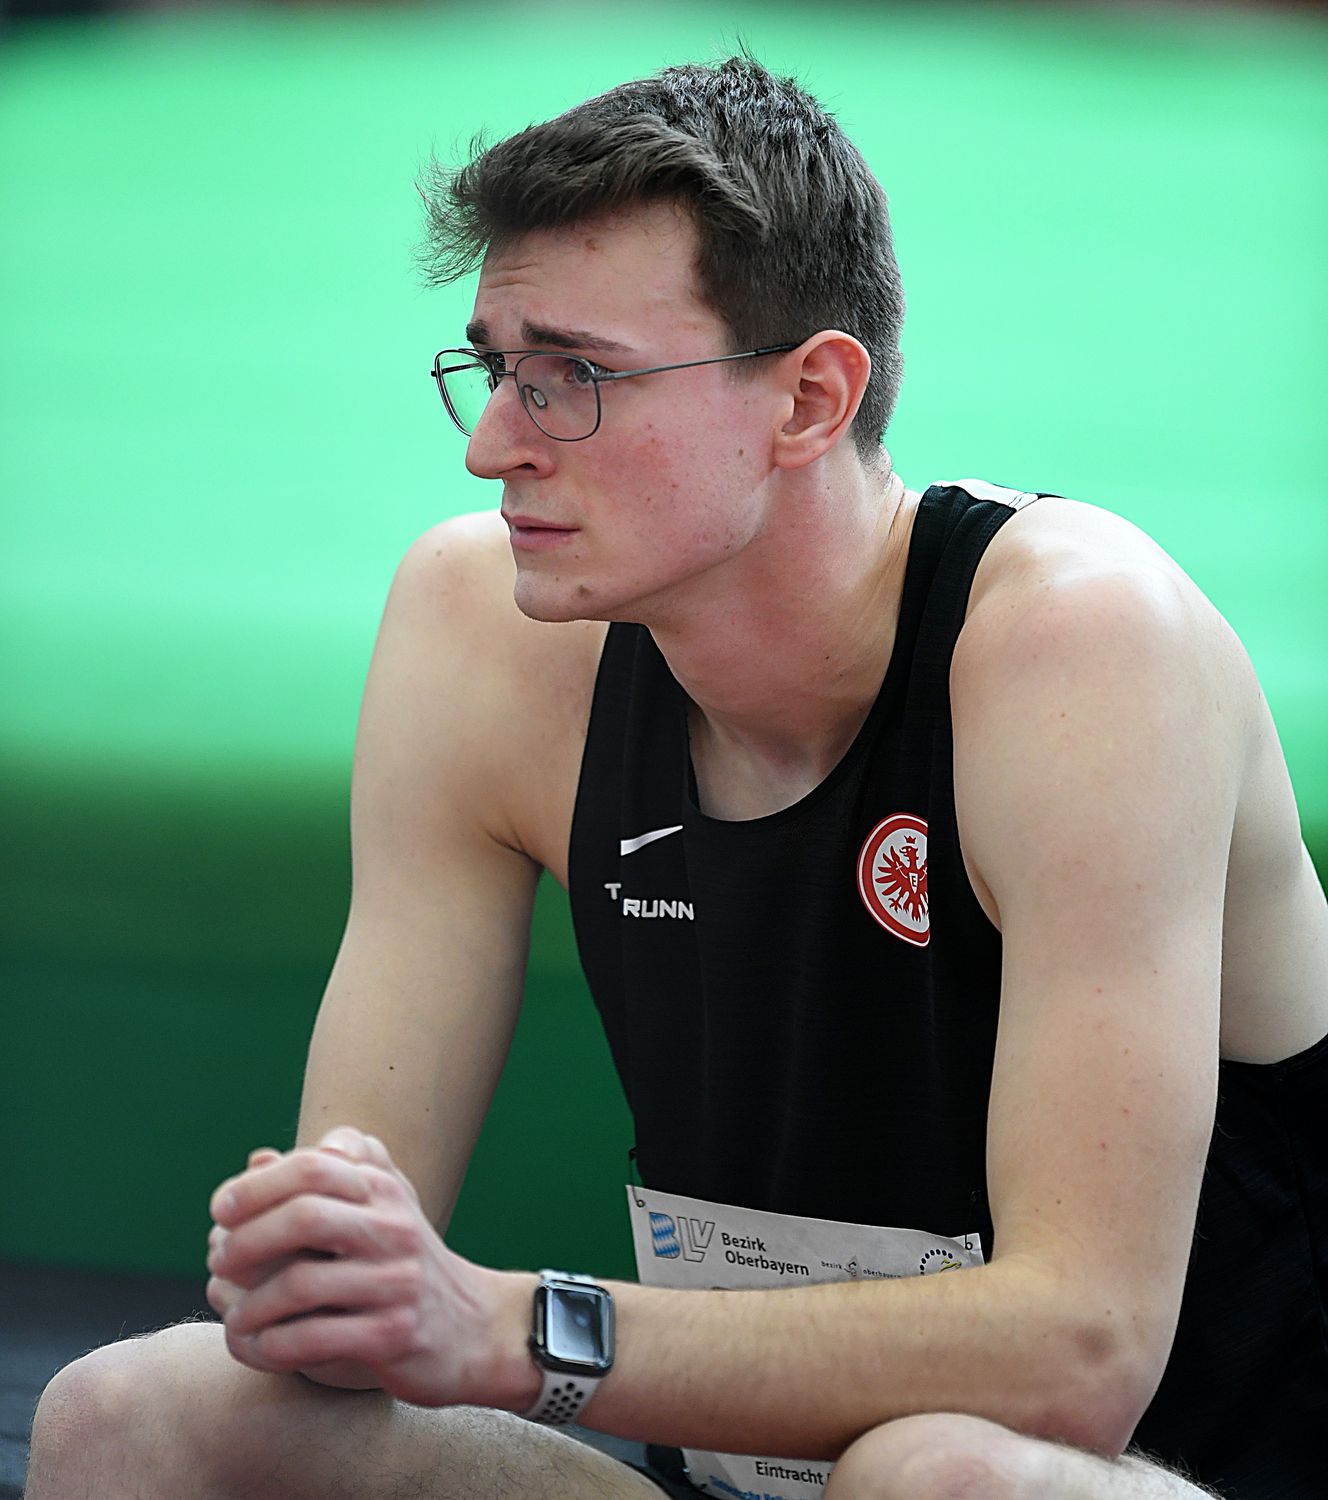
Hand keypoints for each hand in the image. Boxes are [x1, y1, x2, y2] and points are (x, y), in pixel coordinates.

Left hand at [206, 1127, 535, 1408]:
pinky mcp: (394, 1335)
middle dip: (246, 1240)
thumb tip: (256, 1158)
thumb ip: (323, 1178)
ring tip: (234, 1314)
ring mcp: (396, 1281)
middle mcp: (394, 1226)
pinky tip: (259, 1346)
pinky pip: (314, 1338)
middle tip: (219, 1260)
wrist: (474, 1327)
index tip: (222, 1209)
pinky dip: (272, 1345)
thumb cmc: (404, 1263)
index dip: (258, 1185)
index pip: (314, 1166)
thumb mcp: (377, 1208)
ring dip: (249, 1303)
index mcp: (383, 1189)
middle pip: (305, 1216)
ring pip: (302, 1283)